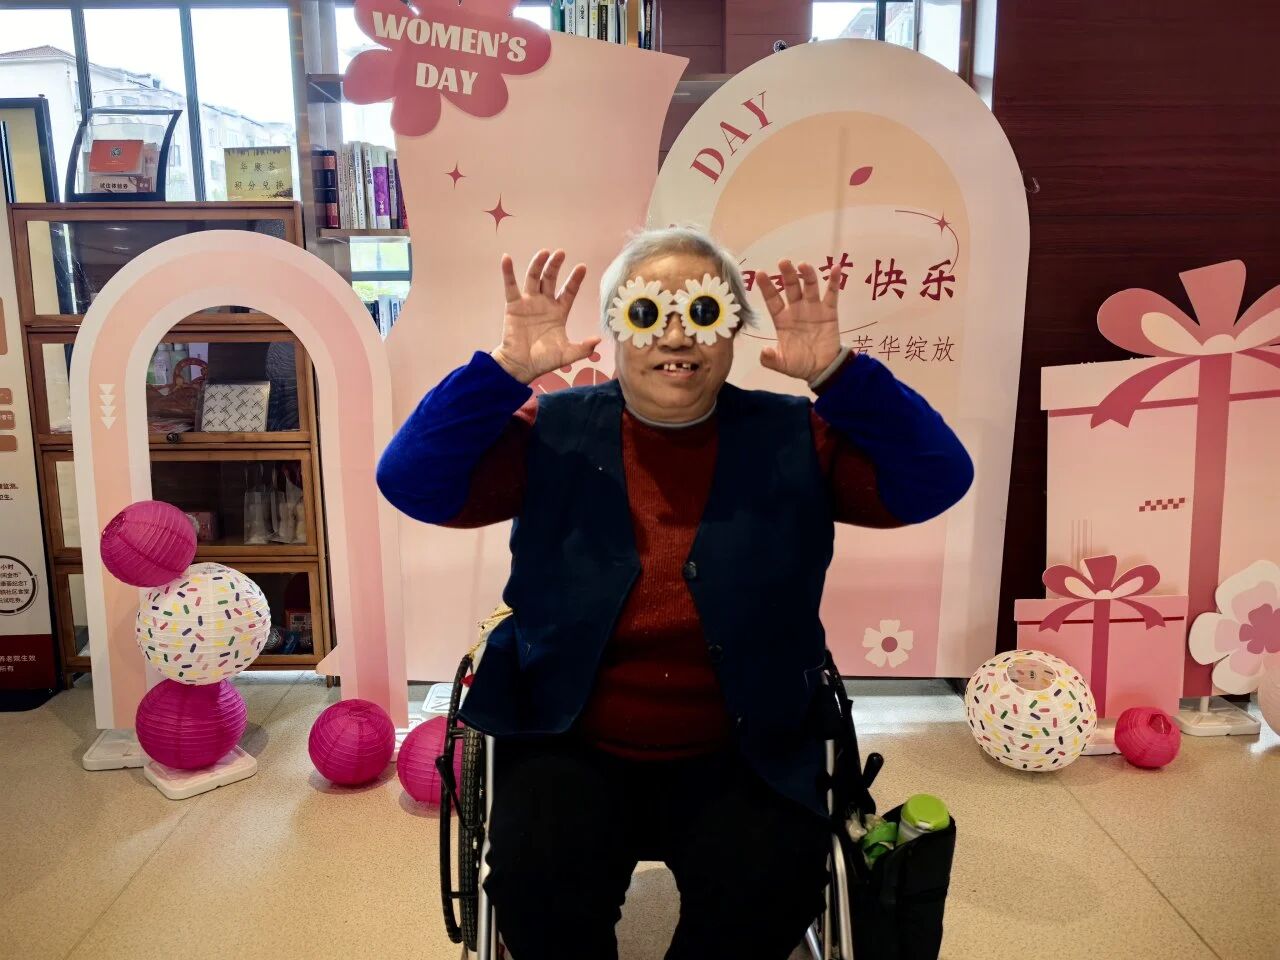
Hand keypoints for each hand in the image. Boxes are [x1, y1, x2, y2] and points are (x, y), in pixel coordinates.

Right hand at [491, 249, 599, 384]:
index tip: (582, 267)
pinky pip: (510, 286)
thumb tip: (598, 340)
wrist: (521, 366)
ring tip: (544, 252)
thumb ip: (583, 348)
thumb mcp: (567, 355)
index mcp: (559, 312)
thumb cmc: (543, 361)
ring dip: (538, 264)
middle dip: (555, 266)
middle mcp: (544, 303)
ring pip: (533, 278)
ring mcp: (528, 302)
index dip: (575, 279)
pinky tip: (507, 258)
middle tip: (561, 253)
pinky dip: (508, 272)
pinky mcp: (513, 305)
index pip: (569, 291)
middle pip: (551, 279)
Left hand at [755, 259, 844, 381]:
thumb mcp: (782, 364)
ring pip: (810, 287)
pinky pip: (832, 294)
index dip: (767, 287)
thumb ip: (771, 359)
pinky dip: (834, 281)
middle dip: (787, 275)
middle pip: (791, 288)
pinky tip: (835, 268)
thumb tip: (763, 352)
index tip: (760, 273)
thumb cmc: (799, 364)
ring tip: (804, 265)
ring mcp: (813, 309)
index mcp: (782, 319)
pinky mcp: (830, 312)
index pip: (773, 299)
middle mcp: (796, 310)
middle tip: (783, 262)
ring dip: (807, 275)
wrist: (822, 370)